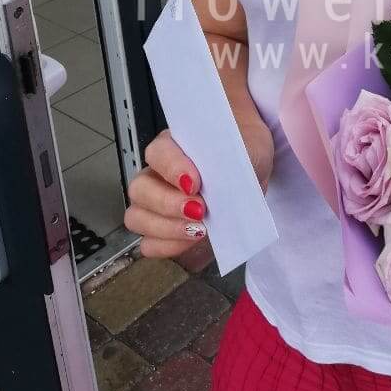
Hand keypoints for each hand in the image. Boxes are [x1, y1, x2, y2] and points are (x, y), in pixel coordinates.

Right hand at [125, 121, 273, 257]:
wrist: (253, 170)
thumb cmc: (244, 154)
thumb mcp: (245, 149)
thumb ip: (230, 161)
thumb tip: (220, 185)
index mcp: (173, 145)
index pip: (158, 152)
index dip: (172, 169)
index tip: (195, 183)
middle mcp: (156, 173)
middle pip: (139, 189)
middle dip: (168, 204)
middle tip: (200, 211)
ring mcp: (154, 203)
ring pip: (137, 217)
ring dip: (167, 228)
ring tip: (200, 230)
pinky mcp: (162, 230)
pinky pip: (149, 243)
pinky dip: (168, 246)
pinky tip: (191, 242)